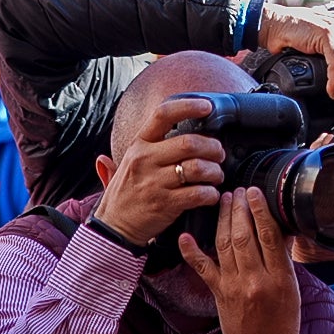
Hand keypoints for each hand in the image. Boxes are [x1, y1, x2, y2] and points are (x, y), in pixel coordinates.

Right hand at [94, 101, 224, 248]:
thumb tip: (164, 124)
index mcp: (139, 145)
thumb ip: (144, 144)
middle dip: (212, 147)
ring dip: (215, 171)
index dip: (189, 106)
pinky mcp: (165, 204)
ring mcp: (155, 183)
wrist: (114, 227)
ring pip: (197, 168)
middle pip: (189, 143)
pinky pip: (197, 194)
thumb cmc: (125, 194)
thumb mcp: (126, 162)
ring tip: (217, 175)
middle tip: (219, 154)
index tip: (207, 107)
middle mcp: (146, 160)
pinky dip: (211, 194)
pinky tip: (211, 194)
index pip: (164, 114)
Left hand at [202, 189, 299, 333]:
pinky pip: (203, 269)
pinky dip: (192, 253)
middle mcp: (256, 281)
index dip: (260, 210)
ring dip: (223, 220)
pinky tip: (184, 237)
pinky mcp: (218, 295)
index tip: (254, 191)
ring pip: (226, 245)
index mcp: (280, 278)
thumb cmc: (282, 322)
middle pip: (245, 236)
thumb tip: (278, 229)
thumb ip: (283, 261)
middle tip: (237, 190)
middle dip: (239, 209)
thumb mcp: (292, 290)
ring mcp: (235, 287)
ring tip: (224, 200)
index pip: (270, 236)